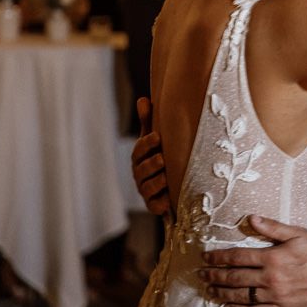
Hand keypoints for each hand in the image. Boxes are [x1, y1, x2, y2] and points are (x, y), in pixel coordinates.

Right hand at [132, 97, 170, 216]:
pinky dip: (160, 204)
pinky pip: (155, 206)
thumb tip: (143, 99)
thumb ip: (148, 122)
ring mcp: (146, 191)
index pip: (139, 150)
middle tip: (162, 159)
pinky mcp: (155, 205)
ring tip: (166, 178)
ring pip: (148, 188)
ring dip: (156, 183)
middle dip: (151, 164)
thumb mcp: (155, 139)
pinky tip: (168, 201)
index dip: (146, 143)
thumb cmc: (159, 156)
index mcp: (140, 158)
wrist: (168, 186)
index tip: (157, 137)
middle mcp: (140, 174)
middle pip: (141, 169)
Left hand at [199, 215, 306, 306]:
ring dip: (222, 293)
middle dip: (214, 275)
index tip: (205, 257)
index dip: (218, 257)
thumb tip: (250, 219)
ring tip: (210, 290)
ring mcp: (275, 296)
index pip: (237, 257)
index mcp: (272, 257)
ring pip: (241, 296)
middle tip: (201, 275)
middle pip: (234, 277)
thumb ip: (272, 228)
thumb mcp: (298, 234)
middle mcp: (270, 278)